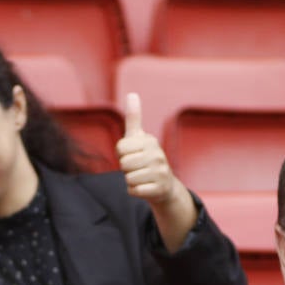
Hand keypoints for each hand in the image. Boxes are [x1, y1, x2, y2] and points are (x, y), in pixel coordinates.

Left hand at [116, 92, 189, 213]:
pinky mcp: (159, 189)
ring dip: (131, 180)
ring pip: (128, 178)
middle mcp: (158, 155)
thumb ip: (134, 118)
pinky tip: (145, 187)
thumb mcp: (139, 138)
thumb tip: (132, 94)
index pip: (120, 148)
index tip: (133, 155)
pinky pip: (134, 191)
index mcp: (150, 141)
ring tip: (142, 177)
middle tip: (138, 168)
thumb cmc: (146, 158)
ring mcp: (160, 172)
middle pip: (123, 164)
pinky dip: (135, 191)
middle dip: (126, 169)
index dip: (122, 154)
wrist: (164, 185)